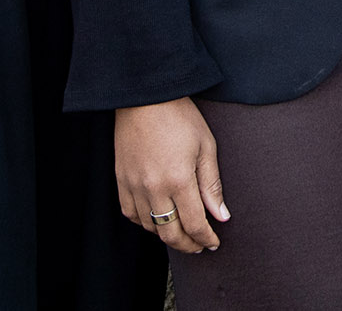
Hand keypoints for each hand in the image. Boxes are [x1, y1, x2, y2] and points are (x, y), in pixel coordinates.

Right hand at [113, 98, 229, 253]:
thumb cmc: (179, 116)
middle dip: (188, 245)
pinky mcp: (120, 180)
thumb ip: (212, 185)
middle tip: (200, 246)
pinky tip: (156, 220)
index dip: (206, 238)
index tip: (213, 242)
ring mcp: (134, 185)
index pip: (194, 223)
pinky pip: (130, 214)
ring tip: (181, 233)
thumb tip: (221, 215)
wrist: (146, 96)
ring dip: (167, 235)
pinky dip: (144, 223)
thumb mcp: (206, 147)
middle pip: (170, 233)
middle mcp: (153, 188)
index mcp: (178, 180)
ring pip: (150, 227)